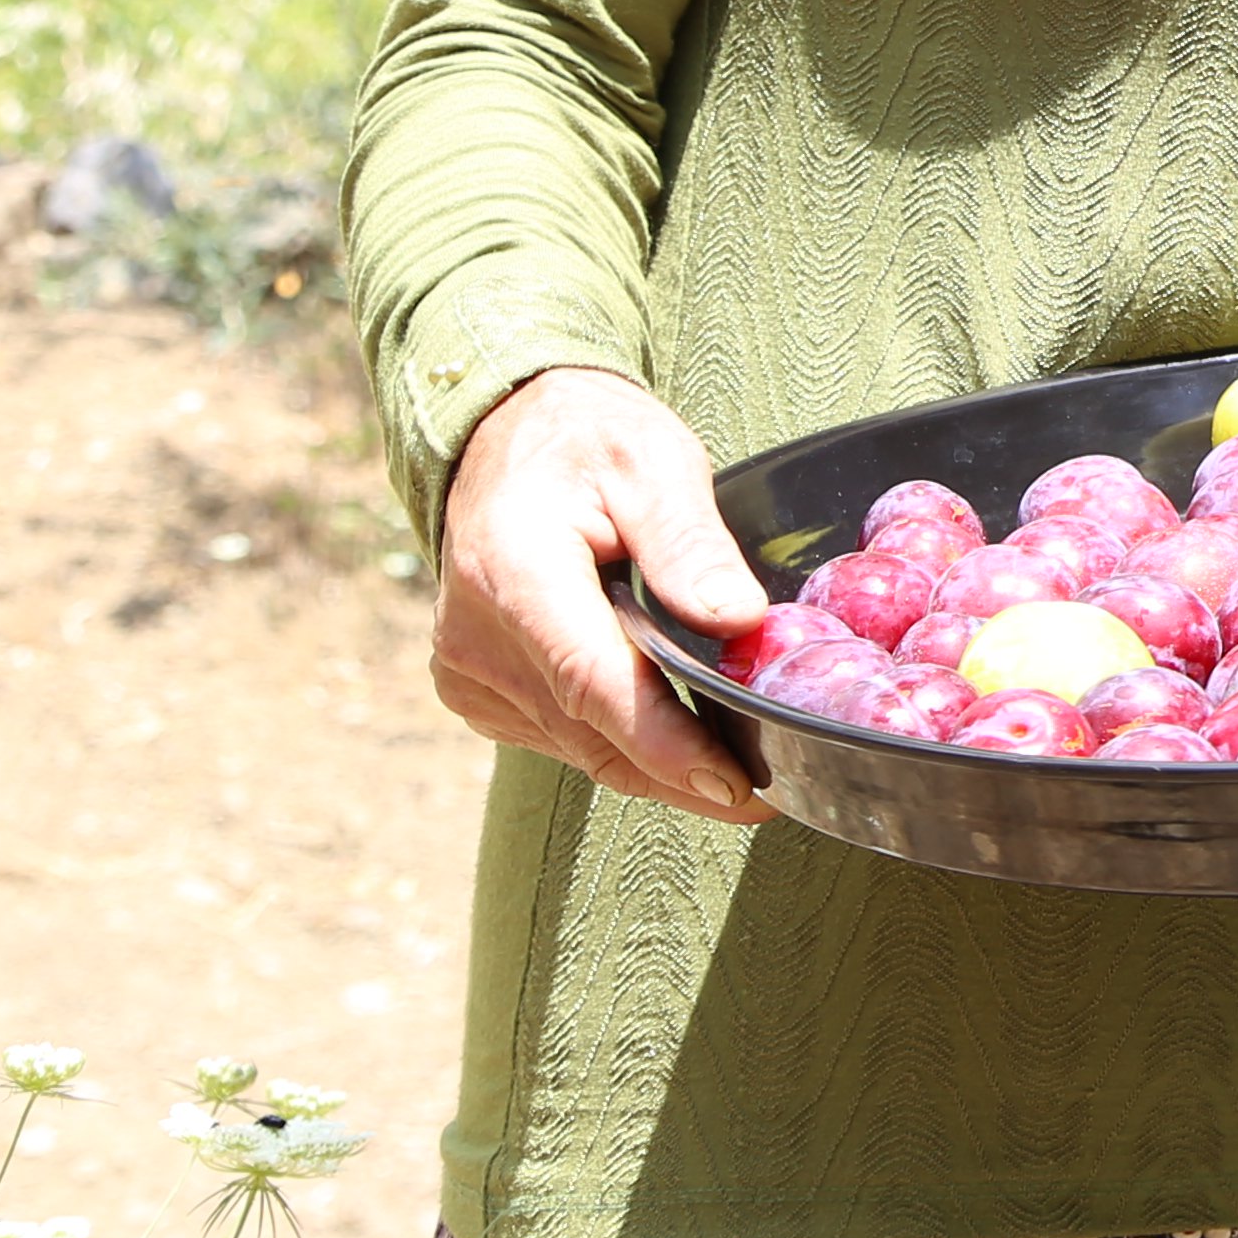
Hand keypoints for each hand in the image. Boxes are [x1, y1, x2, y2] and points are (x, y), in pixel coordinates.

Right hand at [432, 367, 771, 820]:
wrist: (506, 438)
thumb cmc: (587, 440)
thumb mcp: (654, 463)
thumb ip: (690, 544)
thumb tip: (737, 621)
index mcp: (513, 573)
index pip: (595, 682)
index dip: (668, 745)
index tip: (736, 785)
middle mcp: (475, 637)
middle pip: (591, 730)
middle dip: (682, 773)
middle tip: (771, 800)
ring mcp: (467, 671)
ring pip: (578, 746)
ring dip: (657, 767)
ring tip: (741, 774)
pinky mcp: (473, 689)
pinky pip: (560, 735)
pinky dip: (620, 743)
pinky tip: (680, 739)